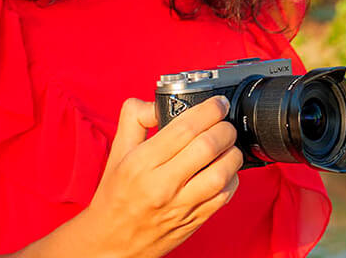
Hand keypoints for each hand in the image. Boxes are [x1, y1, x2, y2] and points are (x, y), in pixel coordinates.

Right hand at [80, 95, 241, 257]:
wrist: (112, 241)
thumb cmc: (116, 194)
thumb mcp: (118, 151)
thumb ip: (135, 118)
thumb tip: (158, 103)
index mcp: (141, 162)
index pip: (183, 128)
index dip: (208, 110)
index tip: (217, 104)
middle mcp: (162, 184)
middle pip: (207, 147)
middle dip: (224, 129)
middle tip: (224, 122)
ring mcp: (180, 205)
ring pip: (221, 173)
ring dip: (232, 153)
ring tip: (228, 145)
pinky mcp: (194, 221)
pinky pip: (225, 196)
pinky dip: (232, 178)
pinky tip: (225, 169)